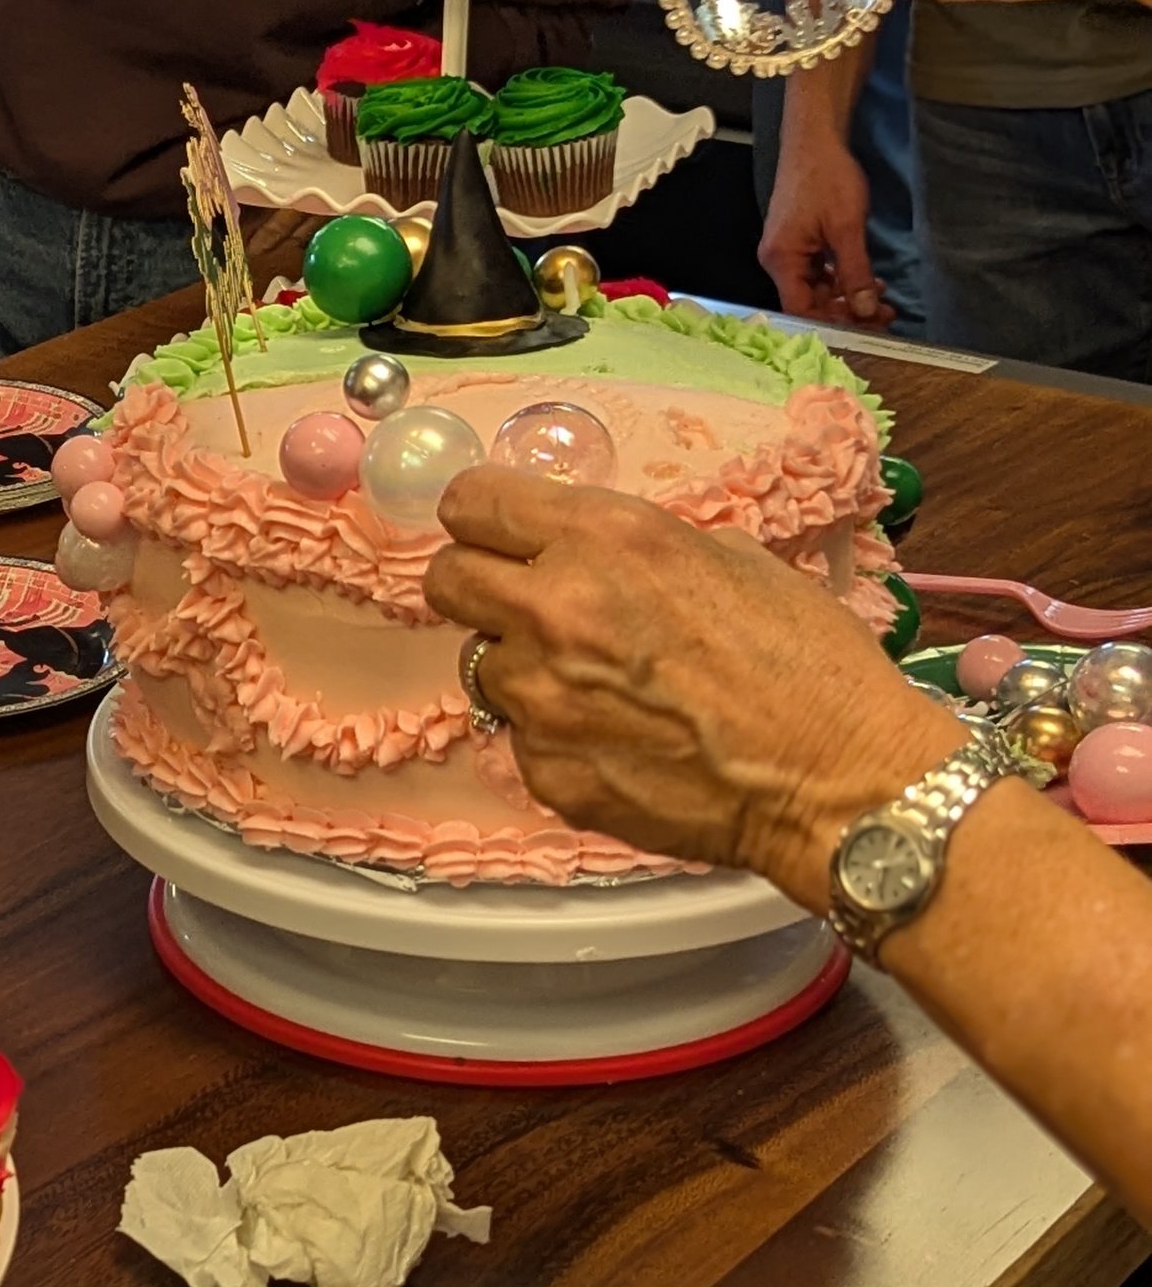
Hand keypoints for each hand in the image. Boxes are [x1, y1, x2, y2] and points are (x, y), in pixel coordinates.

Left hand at [423, 477, 941, 908]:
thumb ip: (641, 547)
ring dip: (525, 667)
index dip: (482, 516)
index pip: (472, 503)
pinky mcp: (546, 771)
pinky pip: (521, 738)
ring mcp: (542, 698)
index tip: (497, 531)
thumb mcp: (733, 559)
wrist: (838, 783)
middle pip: (447, 579)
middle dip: (480, 584)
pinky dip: (558, 736)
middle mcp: (556, 610)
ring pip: (484, 665)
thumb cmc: (808, 666)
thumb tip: (595, 550)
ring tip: (601, 686)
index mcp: (605, 540)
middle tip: (525, 603)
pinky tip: (623, 740)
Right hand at [758, 102, 892, 330]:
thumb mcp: (847, 228)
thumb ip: (854, 272)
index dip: (834, 323)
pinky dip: (842, 279)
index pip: (802, 310)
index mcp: (782, 259)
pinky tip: (866, 279)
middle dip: (847, 311)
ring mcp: (787, 251)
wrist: (815, 140)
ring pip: (817, 289)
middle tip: (884, 313)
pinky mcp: (799, 243)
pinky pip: (818, 273)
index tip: (867, 326)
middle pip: (810, 302)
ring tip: (880, 298)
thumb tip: (863, 310)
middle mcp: (778, 260)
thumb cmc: (826, 177)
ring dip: (848, 296)